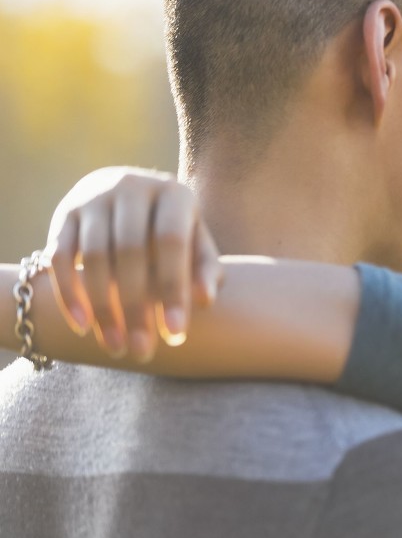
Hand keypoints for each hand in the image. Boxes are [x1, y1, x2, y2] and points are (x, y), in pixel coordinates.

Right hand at [44, 167, 221, 361]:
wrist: (130, 196)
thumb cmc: (173, 232)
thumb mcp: (196, 244)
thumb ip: (205, 269)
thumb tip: (205, 299)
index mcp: (173, 194)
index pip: (172, 242)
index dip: (173, 288)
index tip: (176, 334)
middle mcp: (132, 187)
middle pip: (130, 252)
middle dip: (135, 307)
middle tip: (142, 351)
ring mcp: (94, 196)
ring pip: (93, 256)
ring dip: (102, 307)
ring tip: (115, 346)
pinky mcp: (65, 212)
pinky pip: (60, 256)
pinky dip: (69, 293)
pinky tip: (83, 326)